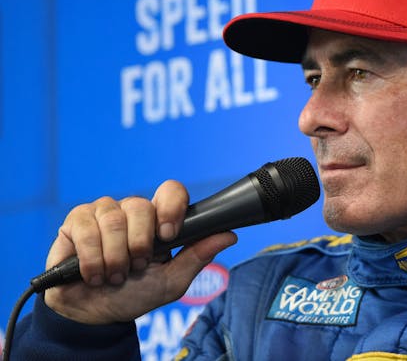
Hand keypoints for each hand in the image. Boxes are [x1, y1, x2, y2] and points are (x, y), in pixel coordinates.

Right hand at [42, 179, 237, 324]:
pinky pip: (86, 229)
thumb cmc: (136, 294)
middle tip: (136, 267)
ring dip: (115, 257)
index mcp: (158, 218)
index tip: (168, 235)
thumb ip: (197, 256)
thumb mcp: (171, 281)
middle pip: (141, 206)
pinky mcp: (76, 221)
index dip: (171, 207)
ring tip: (115, 276)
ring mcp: (103, 212)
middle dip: (139, 244)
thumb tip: (230, 235)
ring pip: (113, 219)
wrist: (95, 314)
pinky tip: (94, 274)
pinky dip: (92, 259)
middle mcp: (132, 210)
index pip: (171, 191)